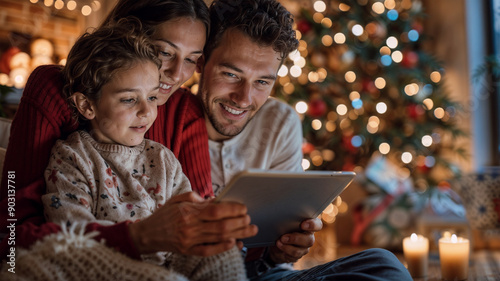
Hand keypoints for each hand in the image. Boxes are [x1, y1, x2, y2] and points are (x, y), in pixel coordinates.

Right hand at [128, 192, 257, 256]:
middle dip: (239, 222)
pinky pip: (208, 251)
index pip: (215, 210)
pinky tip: (234, 243)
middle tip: (250, 219)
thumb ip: (196, 198)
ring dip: (238, 234)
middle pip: (220, 226)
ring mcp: (189, 240)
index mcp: (188, 211)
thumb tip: (217, 199)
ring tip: (250, 230)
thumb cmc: (164, 215)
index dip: (232, 209)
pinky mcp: (187, 251)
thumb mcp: (177, 200)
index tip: (243, 208)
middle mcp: (189, 226)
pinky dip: (222, 248)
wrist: (145, 234)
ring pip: (218, 238)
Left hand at [268, 218, 322, 263]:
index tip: (303, 225)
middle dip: (295, 239)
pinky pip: (294, 257)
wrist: (277, 241)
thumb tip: (282, 218)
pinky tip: (280, 248)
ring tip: (278, 242)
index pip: (318, 225)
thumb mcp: (284, 221)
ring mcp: (305, 247)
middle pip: (309, 240)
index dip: (312, 225)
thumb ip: (288, 220)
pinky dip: (285, 252)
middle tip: (283, 237)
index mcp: (309, 224)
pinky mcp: (298, 255)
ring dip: (287, 247)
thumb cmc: (282, 226)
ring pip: (300, 250)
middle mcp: (309, 236)